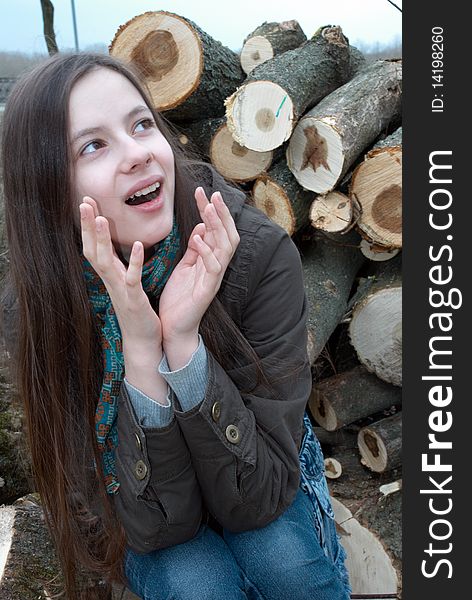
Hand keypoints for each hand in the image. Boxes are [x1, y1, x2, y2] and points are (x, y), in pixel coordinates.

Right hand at [79, 196, 162, 349]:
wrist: (143, 339)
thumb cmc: (137, 310)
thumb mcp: (127, 283)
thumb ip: (122, 264)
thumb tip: (120, 245)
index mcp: (110, 275)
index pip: (94, 246)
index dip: (88, 225)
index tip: (86, 201)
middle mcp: (110, 281)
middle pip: (92, 250)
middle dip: (87, 226)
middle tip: (84, 202)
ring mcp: (120, 290)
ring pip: (105, 262)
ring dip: (102, 240)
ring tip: (101, 217)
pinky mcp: (134, 300)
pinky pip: (131, 279)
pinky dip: (132, 263)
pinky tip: (136, 245)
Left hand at [159, 187, 239, 341]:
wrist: (173, 326)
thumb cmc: (179, 298)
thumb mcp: (185, 266)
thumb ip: (195, 249)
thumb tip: (201, 227)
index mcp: (210, 259)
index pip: (216, 230)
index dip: (212, 210)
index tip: (203, 192)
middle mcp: (217, 267)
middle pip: (227, 234)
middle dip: (221, 213)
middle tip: (213, 194)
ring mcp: (214, 278)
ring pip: (225, 248)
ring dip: (217, 227)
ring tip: (207, 209)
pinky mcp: (208, 290)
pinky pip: (214, 268)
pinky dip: (207, 252)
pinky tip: (197, 239)